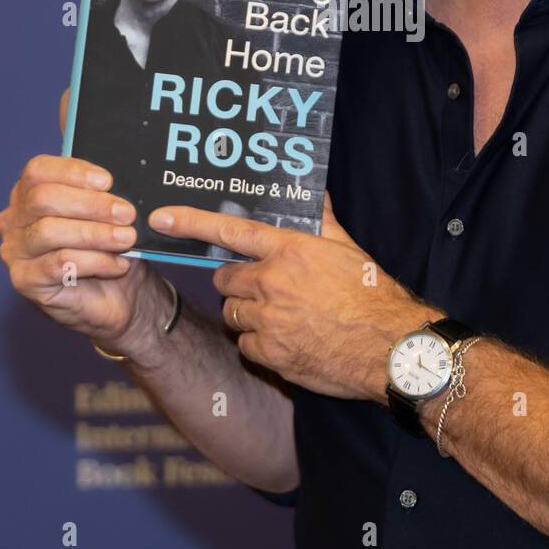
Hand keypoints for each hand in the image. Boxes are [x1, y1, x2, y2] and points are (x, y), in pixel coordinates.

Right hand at [0, 89, 160, 355]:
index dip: (74, 173)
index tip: (109, 180)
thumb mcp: (107, 197)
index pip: (38, 171)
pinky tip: (117, 264)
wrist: (125, 295)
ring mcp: (16, 253)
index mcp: (31, 192)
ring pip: (50, 232)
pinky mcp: (26, 284)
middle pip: (43, 200)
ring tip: (128, 238)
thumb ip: (88, 156)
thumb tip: (68, 94)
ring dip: (96, 234)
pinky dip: (93, 263)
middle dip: (91, 205)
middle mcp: (15, 219)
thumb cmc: (114, 241)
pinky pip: (56, 267)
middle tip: (128, 213)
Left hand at [148, 193, 436, 400]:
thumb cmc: (372, 295)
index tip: (160, 218)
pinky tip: (287, 340)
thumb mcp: (348, 248)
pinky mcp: (269, 354)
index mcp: (289, 251)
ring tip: (281, 316)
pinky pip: (245, 345)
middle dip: (237, 281)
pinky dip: (259, 343)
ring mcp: (267, 321)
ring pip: (232, 313)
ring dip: (247, 313)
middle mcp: (272, 283)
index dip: (189, 222)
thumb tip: (313, 193)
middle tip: (263, 287)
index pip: (228, 231)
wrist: (389, 349)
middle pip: (224, 278)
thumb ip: (322, 221)